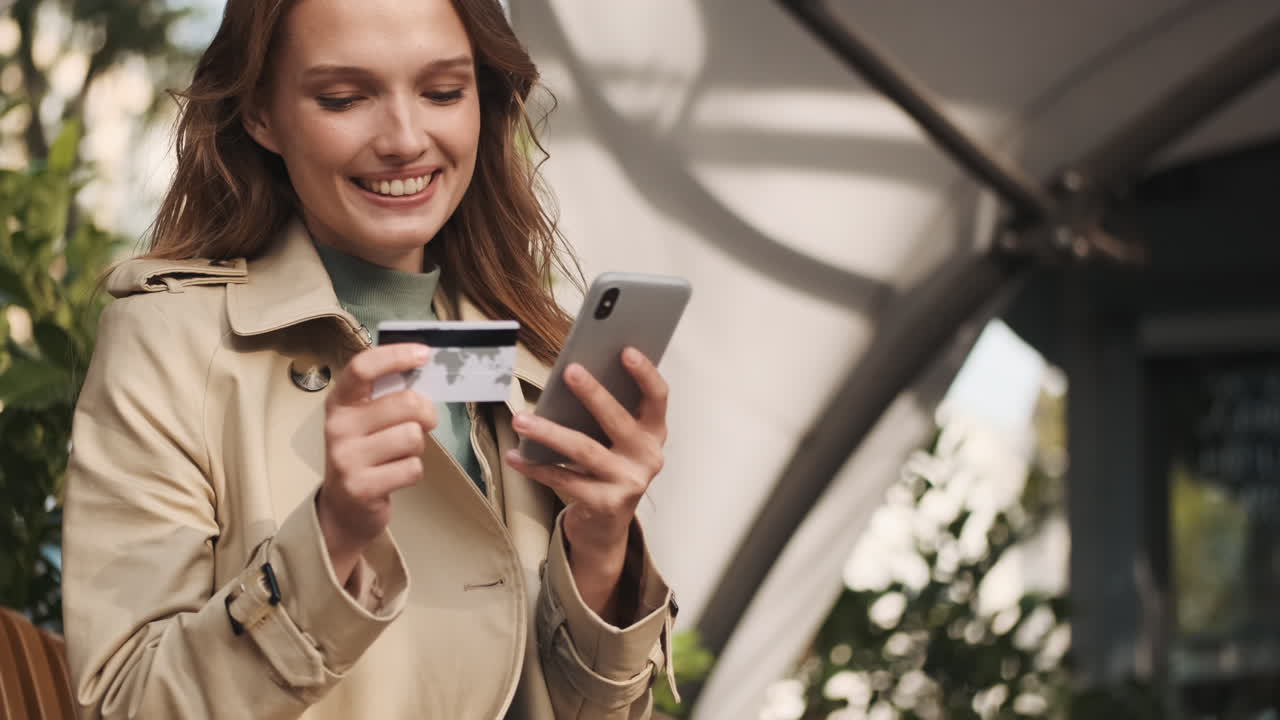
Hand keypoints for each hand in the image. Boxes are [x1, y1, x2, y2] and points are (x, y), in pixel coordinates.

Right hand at [317, 344, 436, 584]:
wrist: (344, 510)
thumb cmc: (366, 455)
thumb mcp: (367, 421)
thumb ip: (389, 396)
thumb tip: (425, 368)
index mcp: (340, 403)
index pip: (363, 367)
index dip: (396, 355)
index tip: (424, 354)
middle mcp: (338, 427)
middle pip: (405, 404)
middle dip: (426, 413)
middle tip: (423, 423)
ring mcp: (347, 458)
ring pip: (412, 436)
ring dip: (417, 447)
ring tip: (400, 454)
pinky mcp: (361, 487)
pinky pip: (412, 468)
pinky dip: (413, 471)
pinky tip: (395, 476)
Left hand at [505, 347, 668, 620]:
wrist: (605, 525)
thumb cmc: (606, 467)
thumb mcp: (615, 440)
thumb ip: (606, 412)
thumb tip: (573, 375)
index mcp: (654, 433)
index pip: (658, 398)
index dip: (645, 374)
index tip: (626, 351)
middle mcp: (648, 457)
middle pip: (618, 420)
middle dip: (593, 394)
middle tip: (569, 371)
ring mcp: (629, 482)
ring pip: (585, 451)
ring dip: (550, 432)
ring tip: (521, 419)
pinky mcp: (606, 505)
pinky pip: (565, 480)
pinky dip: (536, 467)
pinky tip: (516, 456)